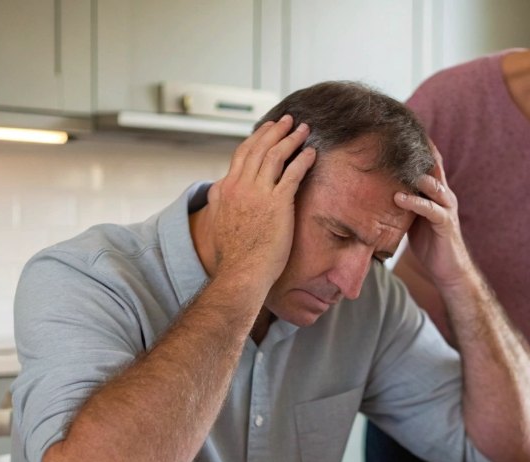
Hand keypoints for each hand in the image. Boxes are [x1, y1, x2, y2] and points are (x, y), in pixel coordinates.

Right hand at [206, 115, 315, 287]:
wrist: (240, 272)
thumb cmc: (233, 255)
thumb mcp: (218, 220)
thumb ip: (219, 201)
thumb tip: (218, 190)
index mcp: (226, 189)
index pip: (243, 154)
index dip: (257, 137)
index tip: (267, 128)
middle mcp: (240, 186)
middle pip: (259, 148)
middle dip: (275, 130)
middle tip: (288, 120)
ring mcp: (259, 194)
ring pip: (276, 156)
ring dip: (291, 139)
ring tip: (303, 129)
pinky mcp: (278, 204)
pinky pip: (293, 174)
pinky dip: (303, 160)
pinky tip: (312, 152)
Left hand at [397, 141, 471, 289]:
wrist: (449, 270)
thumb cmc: (429, 244)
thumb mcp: (412, 218)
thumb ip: (403, 202)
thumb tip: (377, 190)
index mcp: (436, 192)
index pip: (428, 162)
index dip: (417, 146)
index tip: (397, 130)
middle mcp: (444, 195)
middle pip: (433, 165)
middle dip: (418, 150)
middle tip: (397, 134)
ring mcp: (446, 208)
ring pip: (433, 184)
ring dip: (415, 173)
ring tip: (396, 163)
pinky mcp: (445, 224)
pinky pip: (431, 209)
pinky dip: (415, 202)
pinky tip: (399, 197)